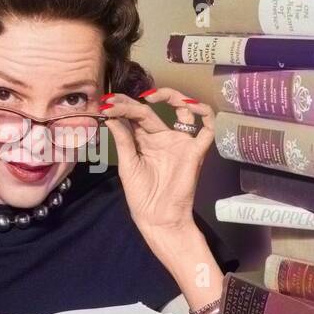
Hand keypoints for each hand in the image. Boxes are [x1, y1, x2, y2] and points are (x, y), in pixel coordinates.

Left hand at [99, 87, 214, 237]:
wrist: (158, 217)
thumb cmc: (142, 195)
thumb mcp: (127, 164)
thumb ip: (122, 139)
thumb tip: (110, 115)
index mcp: (145, 141)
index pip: (135, 117)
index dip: (122, 106)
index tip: (106, 101)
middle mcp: (163, 137)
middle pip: (151, 111)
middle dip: (132, 102)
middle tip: (114, 99)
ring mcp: (180, 142)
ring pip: (182, 110)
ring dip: (171, 96)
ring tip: (150, 95)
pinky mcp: (195, 150)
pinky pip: (207, 128)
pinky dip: (204, 112)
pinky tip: (189, 105)